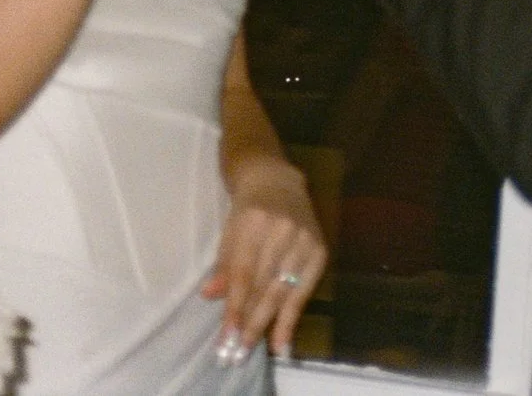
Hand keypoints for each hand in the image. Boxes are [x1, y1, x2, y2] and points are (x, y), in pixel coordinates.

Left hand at [203, 154, 326, 362]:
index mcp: (255, 222)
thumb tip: (210, 295)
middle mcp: (283, 230)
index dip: (236, 305)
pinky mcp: (320, 249)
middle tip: (238, 349)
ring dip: (269, 323)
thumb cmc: (247, 210)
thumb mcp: (229, 231)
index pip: (244, 272)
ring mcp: (305, 239)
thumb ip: (224, 264)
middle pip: (266, 284)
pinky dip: (292, 317)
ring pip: (285, 289)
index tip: (226, 334)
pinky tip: (283, 341)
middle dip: (251, 320)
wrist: (279, 182)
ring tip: (255, 347)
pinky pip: (305, 290)